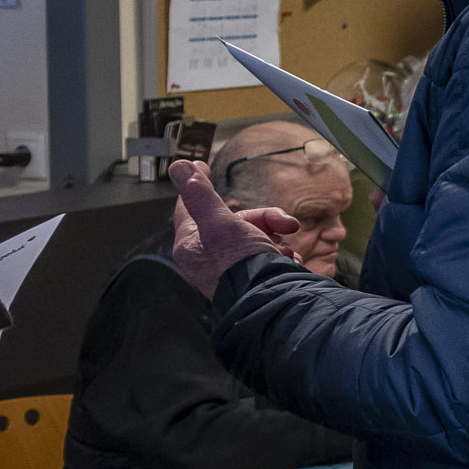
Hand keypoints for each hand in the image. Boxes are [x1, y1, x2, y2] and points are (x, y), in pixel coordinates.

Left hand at [167, 161, 296, 298]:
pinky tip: (288, 261)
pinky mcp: (255, 277)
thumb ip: (201, 195)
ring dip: (276, 236)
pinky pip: (268, 254)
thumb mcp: (220, 224)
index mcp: (191, 246)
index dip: (198, 185)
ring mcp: (233, 268)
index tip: (201, 165)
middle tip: (285, 223)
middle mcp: (209, 258)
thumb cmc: (242, 267)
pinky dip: (281, 254)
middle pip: (234, 221)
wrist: (275, 303)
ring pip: (256, 235)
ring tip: (287, 250)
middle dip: (263, 219)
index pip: (190, 207)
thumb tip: (179, 168)